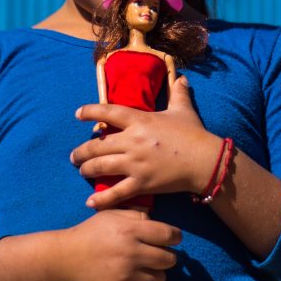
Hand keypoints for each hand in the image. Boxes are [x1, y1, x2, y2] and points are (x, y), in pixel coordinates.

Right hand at [58, 209, 180, 280]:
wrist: (65, 259)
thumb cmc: (91, 233)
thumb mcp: (112, 215)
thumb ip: (137, 216)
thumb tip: (159, 225)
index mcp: (130, 231)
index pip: (168, 235)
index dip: (175, 237)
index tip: (173, 239)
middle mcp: (131, 254)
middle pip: (169, 260)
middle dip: (166, 256)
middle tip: (156, 254)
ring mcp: (126, 276)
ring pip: (160, 279)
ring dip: (154, 273)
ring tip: (140, 267)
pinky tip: (126, 278)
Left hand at [71, 77, 222, 208]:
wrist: (206, 161)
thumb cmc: (194, 134)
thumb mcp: (184, 110)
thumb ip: (178, 93)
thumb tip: (181, 79)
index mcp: (140, 120)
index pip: (108, 112)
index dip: (90, 112)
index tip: (77, 114)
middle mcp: (133, 141)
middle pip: (97, 145)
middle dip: (81, 151)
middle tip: (74, 156)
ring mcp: (135, 163)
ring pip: (101, 167)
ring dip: (87, 169)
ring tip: (82, 171)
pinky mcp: (142, 183)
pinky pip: (116, 193)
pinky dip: (101, 199)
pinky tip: (90, 202)